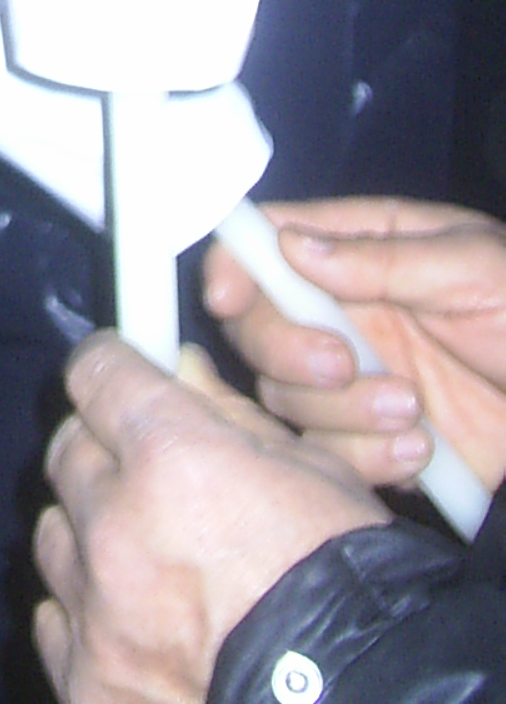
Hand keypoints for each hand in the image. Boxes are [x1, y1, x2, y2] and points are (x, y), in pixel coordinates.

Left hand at [34, 335, 388, 703]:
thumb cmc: (356, 590)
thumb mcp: (315, 473)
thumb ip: (230, 415)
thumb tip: (180, 373)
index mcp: (171, 457)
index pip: (96, 373)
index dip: (113, 371)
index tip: (122, 378)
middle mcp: (115, 526)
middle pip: (67, 453)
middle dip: (103, 454)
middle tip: (147, 479)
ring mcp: (95, 611)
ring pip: (55, 536)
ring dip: (90, 536)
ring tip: (149, 565)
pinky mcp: (86, 685)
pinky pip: (56, 621)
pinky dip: (86, 615)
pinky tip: (135, 626)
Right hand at [206, 197, 505, 494]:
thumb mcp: (474, 268)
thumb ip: (383, 259)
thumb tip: (293, 245)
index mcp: (361, 252)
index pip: (267, 244)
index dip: (235, 267)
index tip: (230, 297)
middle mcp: (344, 313)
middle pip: (258, 328)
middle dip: (288, 349)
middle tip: (345, 362)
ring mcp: (355, 381)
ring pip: (287, 398)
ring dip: (342, 410)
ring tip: (413, 410)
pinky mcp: (373, 442)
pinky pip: (329, 457)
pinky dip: (365, 459)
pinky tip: (420, 451)